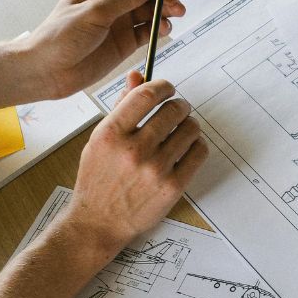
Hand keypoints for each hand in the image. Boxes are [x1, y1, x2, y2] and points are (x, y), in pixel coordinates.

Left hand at [24, 0, 186, 98]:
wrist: (48, 71)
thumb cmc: (59, 37)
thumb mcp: (94, 12)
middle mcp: (109, 1)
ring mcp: (119, 22)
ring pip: (149, 10)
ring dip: (165, 9)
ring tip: (176, 13)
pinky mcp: (125, 42)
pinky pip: (148, 31)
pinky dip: (159, 28)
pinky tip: (164, 28)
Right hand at [62, 71, 206, 255]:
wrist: (98, 222)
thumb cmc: (98, 179)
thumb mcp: (100, 140)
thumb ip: (121, 107)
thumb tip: (137, 75)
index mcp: (110, 134)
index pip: (146, 95)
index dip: (162, 86)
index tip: (167, 88)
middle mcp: (133, 150)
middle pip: (172, 110)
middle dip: (179, 105)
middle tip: (177, 109)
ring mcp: (155, 169)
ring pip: (190, 129)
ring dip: (189, 124)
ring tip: (182, 128)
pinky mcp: (173, 186)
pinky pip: (199, 152)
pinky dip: (197, 144)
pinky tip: (188, 146)